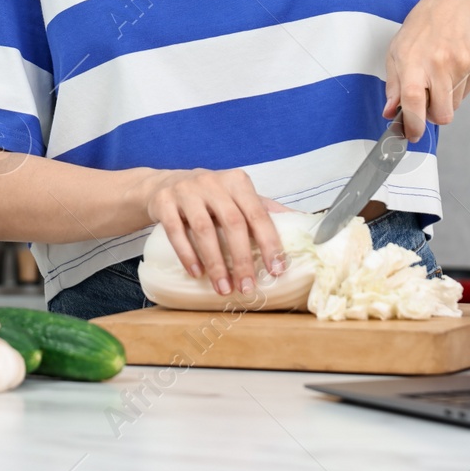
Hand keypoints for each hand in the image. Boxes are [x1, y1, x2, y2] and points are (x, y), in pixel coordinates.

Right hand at [139, 168, 288, 296]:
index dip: (269, 242)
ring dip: (216, 263)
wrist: (165, 184)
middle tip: (247, 287)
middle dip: (242, 259)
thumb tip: (305, 223)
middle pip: (233, 223)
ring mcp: (187, 191)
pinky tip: (196, 273)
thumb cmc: (210, 195)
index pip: (258, 214)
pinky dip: (187, 255)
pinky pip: (176, 231)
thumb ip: (266, 209)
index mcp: (237, 182)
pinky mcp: (165, 202)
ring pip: (204, 230)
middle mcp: (213, 183)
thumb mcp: (238, 196)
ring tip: (224, 288)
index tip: (276, 270)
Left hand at [383, 0, 469, 140]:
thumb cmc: (423, 28)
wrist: (459, 6)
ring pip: (454, 106)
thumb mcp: (397, 50)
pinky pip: (465, 94)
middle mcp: (438, 63)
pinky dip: (456, 89)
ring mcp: (461, 65)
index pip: (413, 100)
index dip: (413, 124)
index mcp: (413, 60)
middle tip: (426, 103)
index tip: (412, 135)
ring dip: (444, 99)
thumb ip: (393, 84)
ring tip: (438, 75)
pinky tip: (451, 67)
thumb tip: (390, 112)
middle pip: (441, 114)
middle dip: (433, 117)